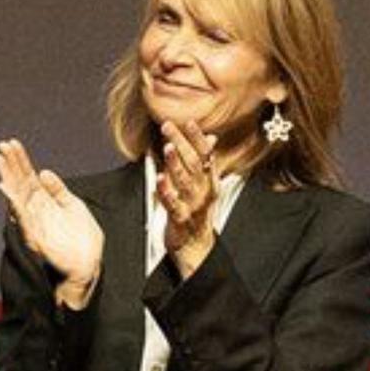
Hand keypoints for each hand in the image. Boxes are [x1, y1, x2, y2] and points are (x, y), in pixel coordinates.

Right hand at [0, 138, 103, 306]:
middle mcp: (36, 210)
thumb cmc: (82, 240)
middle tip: (1, 146)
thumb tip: (44, 172)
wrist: (88, 265)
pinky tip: (6, 189)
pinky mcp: (35, 235)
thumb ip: (58, 189)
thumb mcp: (73, 205)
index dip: (21, 160)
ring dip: (7, 178)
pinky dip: (13, 202)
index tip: (12, 144)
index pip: (29, 176)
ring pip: (17, 196)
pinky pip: (22, 216)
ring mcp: (34, 222)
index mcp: (45, 202)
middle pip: (20, 183)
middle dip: (10, 164)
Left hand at [157, 119, 218, 273]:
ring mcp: (193, 205)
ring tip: (167, 147)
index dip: (197, 137)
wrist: (197, 248)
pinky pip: (173, 204)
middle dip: (181, 143)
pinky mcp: (180, 220)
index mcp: (209, 181)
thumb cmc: (197, 214)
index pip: (205, 155)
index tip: (189, 121)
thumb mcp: (204, 185)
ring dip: (175, 163)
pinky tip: (160, 179)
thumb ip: (204, 161)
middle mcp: (203, 191)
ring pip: (185, 181)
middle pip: (193, 163)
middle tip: (168, 126)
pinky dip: (167, 191)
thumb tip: (209, 138)